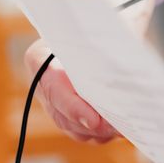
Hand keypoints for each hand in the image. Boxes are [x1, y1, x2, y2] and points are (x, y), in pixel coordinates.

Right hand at [23, 0, 157, 142]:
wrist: (100, 32)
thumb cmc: (99, 28)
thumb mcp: (97, 29)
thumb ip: (100, 50)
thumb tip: (120, 72)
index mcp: (40, 58)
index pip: (55, 90)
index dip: (75, 109)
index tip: (95, 121)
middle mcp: (42, 83)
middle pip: (64, 116)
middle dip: (93, 126)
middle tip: (118, 129)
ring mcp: (54, 101)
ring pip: (73, 128)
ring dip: (98, 133)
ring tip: (123, 130)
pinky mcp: (69, 112)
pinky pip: (83, 132)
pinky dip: (101, 134)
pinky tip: (121, 131)